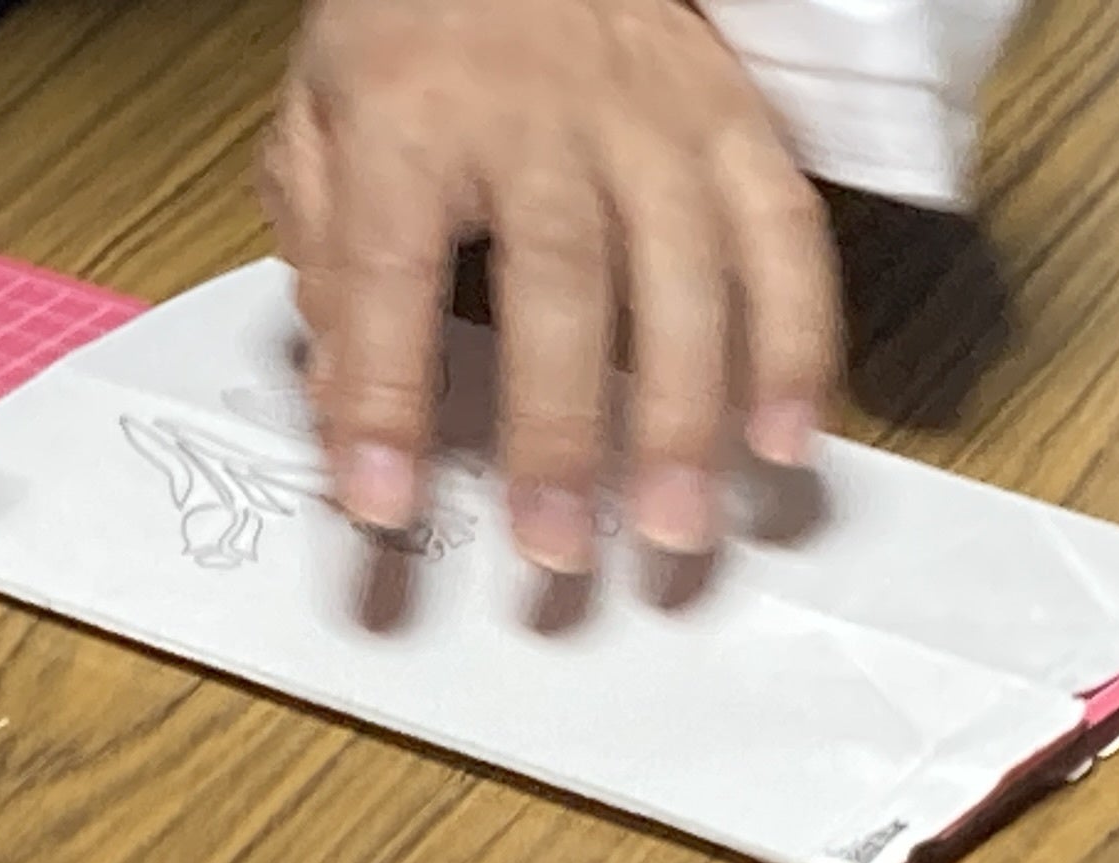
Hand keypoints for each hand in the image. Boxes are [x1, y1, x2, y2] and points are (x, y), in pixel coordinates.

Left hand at [261, 0, 838, 568]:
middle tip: (559, 554)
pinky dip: (798, 340)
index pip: (388, 272)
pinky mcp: (736, 118)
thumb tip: (341, 403)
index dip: (386, 396)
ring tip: (680, 530)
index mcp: (413, 120)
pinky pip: (784, 233)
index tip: (383, 506)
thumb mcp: (320, 118)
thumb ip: (322, 256)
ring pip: (688, 271)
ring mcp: (655, 116)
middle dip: (562, 432)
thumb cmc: (416, 27)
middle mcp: (545, 118)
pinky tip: (788, 438)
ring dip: (690, 412)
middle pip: (562, 283)